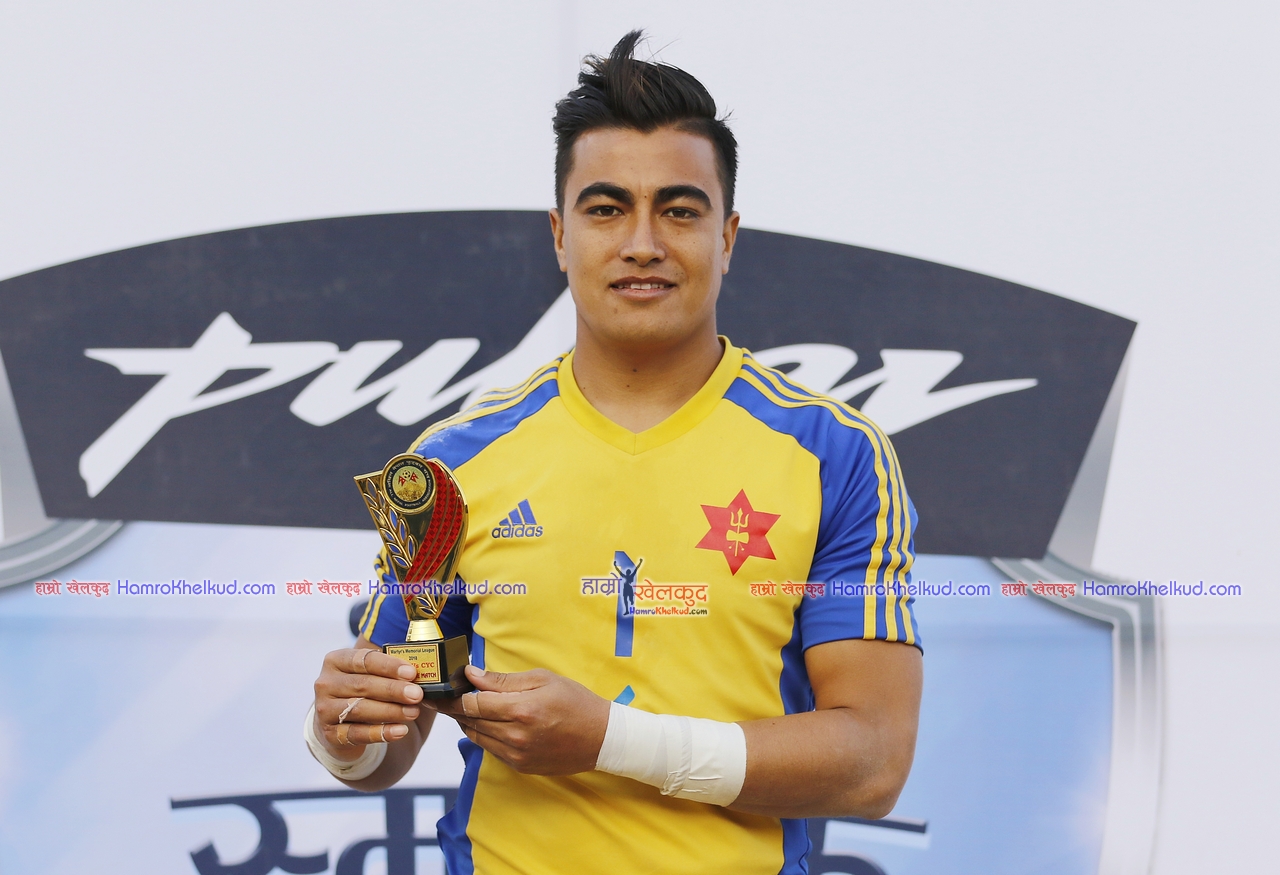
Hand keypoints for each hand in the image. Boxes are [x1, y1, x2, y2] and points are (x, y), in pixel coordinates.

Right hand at [312, 642, 424, 760]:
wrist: (339, 722)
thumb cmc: (363, 690)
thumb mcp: (372, 675)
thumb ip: (391, 671)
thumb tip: (420, 673)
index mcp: (336, 661)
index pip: (364, 660)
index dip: (389, 666)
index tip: (412, 673)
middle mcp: (326, 683)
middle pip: (363, 685)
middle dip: (393, 690)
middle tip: (417, 694)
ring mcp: (324, 710)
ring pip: (359, 709)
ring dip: (390, 711)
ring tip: (413, 712)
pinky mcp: (330, 734)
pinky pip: (357, 734)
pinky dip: (381, 732)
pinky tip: (400, 731)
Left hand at [431, 666, 610, 774]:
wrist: (602, 738)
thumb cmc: (575, 702)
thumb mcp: (543, 680)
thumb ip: (504, 680)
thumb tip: (472, 675)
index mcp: (522, 710)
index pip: (473, 704)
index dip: (455, 696)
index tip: (444, 689)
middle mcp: (516, 736)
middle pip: (470, 722)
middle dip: (457, 708)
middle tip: (450, 696)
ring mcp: (517, 755)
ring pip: (477, 737)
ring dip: (469, 722)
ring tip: (469, 707)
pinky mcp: (520, 766)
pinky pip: (491, 749)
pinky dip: (484, 735)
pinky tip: (490, 723)